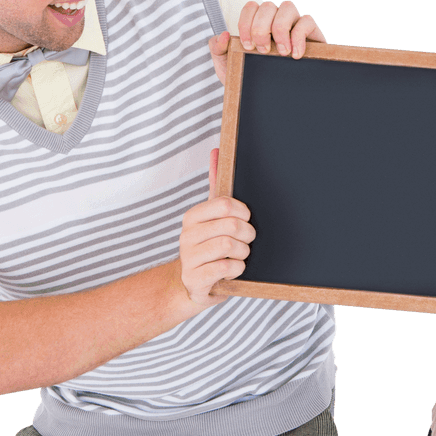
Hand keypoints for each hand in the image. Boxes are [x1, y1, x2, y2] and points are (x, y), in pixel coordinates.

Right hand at [177, 148, 255, 305]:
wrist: (192, 284)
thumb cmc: (209, 246)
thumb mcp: (212, 217)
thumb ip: (216, 185)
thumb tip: (217, 151)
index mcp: (192, 217)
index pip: (225, 204)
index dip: (244, 212)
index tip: (246, 219)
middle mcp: (187, 235)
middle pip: (232, 225)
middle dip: (248, 234)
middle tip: (247, 241)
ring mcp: (189, 258)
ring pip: (231, 246)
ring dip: (243, 253)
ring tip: (239, 256)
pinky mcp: (195, 279)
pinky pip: (226, 268)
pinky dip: (238, 269)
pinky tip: (234, 269)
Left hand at [209, 0, 325, 83]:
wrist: (273, 103)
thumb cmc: (252, 79)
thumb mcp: (229, 68)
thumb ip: (218, 50)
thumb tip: (225, 34)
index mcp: (257, 23)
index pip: (250, 7)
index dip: (246, 23)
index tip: (247, 47)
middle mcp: (276, 20)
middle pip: (267, 5)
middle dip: (261, 28)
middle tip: (262, 51)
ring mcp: (294, 25)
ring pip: (288, 7)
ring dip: (280, 29)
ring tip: (281, 52)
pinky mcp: (312, 35)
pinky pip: (307, 21)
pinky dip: (299, 36)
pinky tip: (295, 55)